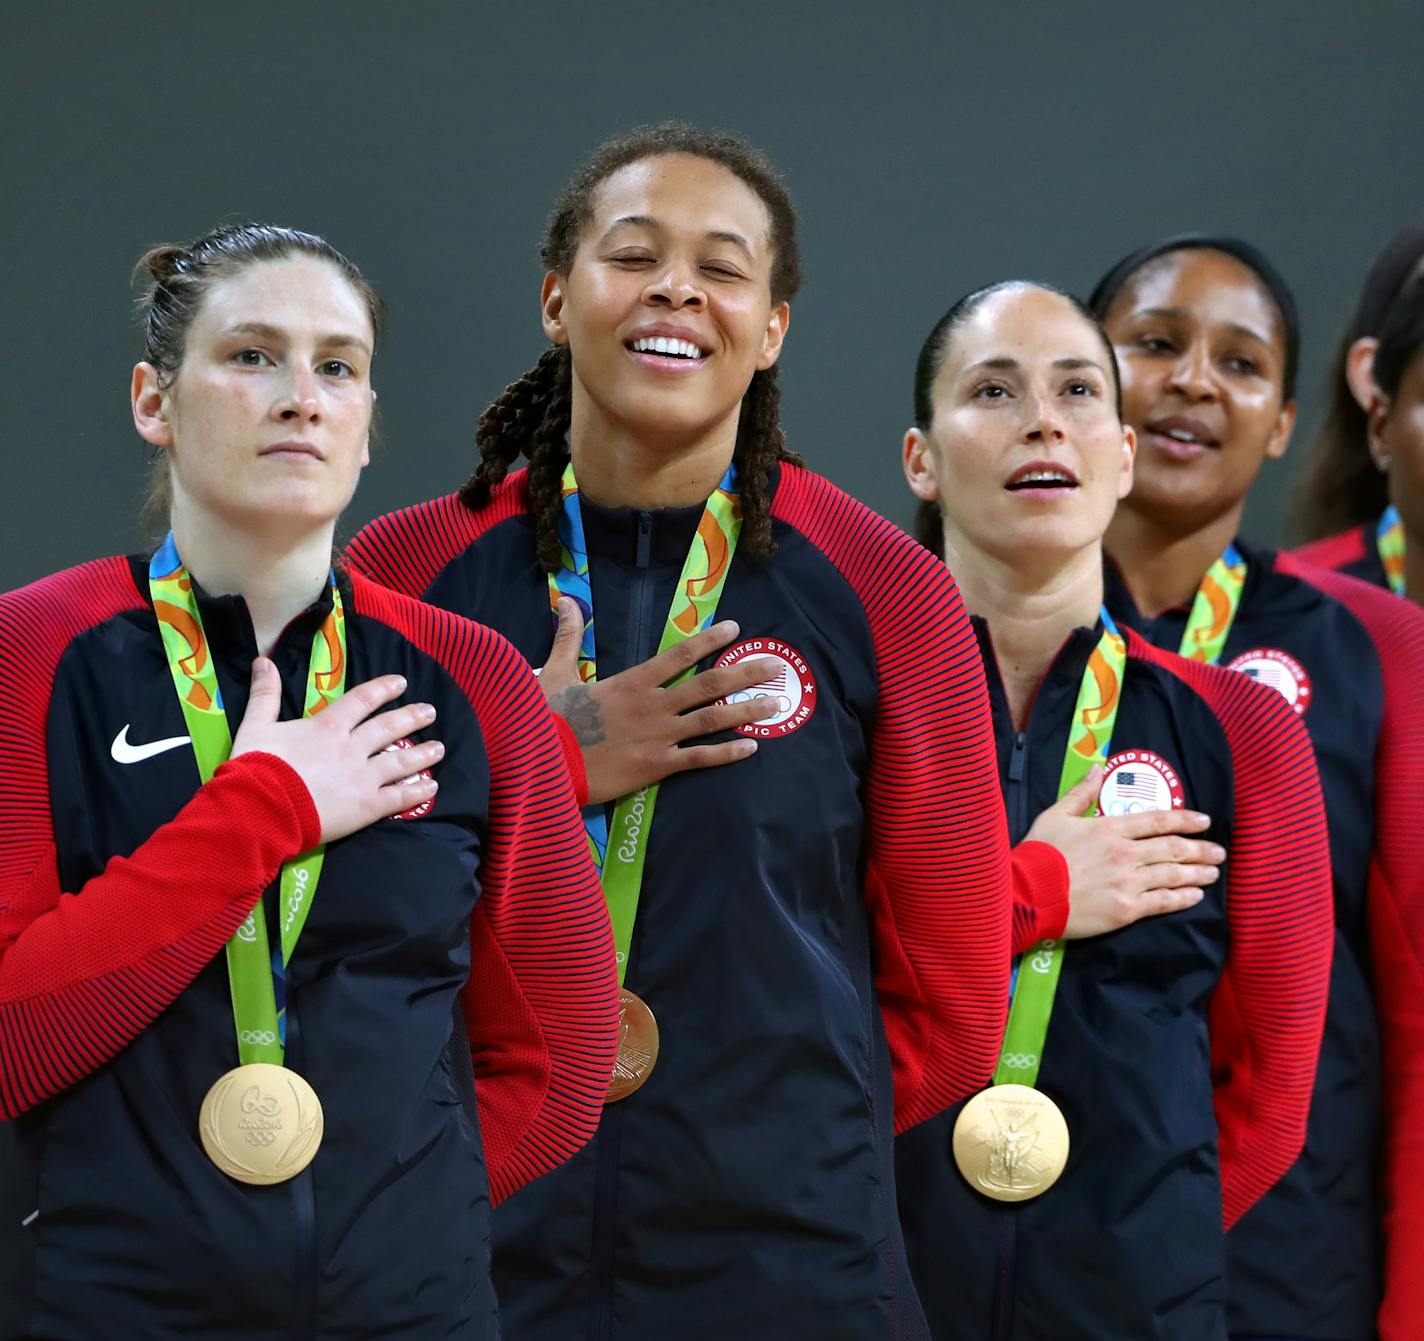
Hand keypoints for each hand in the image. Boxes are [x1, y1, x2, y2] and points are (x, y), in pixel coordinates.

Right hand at [232, 659, 443, 843]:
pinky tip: (432, 786)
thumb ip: (264, 694)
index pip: (362, 701)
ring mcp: (363, 777)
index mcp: (328, 727)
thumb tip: (263, 661)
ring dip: (423, 753)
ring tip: (440, 748)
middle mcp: (351, 748)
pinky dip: (418, 791)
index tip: (401, 682)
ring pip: (401, 760)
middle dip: (412, 717)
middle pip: (389, 728)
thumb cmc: (255, 768)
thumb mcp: (255, 725)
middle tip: (431, 712)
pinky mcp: (367, 806)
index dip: (383, 689)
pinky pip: (400, 797)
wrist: (260, 809)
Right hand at [540, 599, 784, 804]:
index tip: (735, 629)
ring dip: (746, 710)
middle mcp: (654, 704)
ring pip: (713, 719)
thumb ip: (569, 637)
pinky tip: (751, 748)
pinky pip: (699, 758)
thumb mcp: (556, 672)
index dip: (709, 640)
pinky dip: (727, 754)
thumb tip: (565, 601)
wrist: (543, 762)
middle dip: (745, 673)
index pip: (679, 655)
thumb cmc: (548, 718)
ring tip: (776, 703)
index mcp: (632, 681)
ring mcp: (659, 736)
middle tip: (776, 666)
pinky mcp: (657, 766)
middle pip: (709, 684)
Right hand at [1024, 765, 1226, 938]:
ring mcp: (1128, 882)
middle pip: (1173, 848)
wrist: (1026, 893)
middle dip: (1200, 849)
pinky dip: (1183, 898)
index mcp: (1110, 828)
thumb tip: (1097, 770)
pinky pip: (1163, 902)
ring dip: (1198, 873)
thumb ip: (1081, 794)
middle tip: (1218, 851)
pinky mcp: (1126, 910)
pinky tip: (1195, 896)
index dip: (1185, 820)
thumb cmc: (1038, 854)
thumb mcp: (1055, 816)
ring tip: (1213, 873)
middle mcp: (1125, 853)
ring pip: (1173, 874)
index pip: (1158, 820)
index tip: (1204, 821)